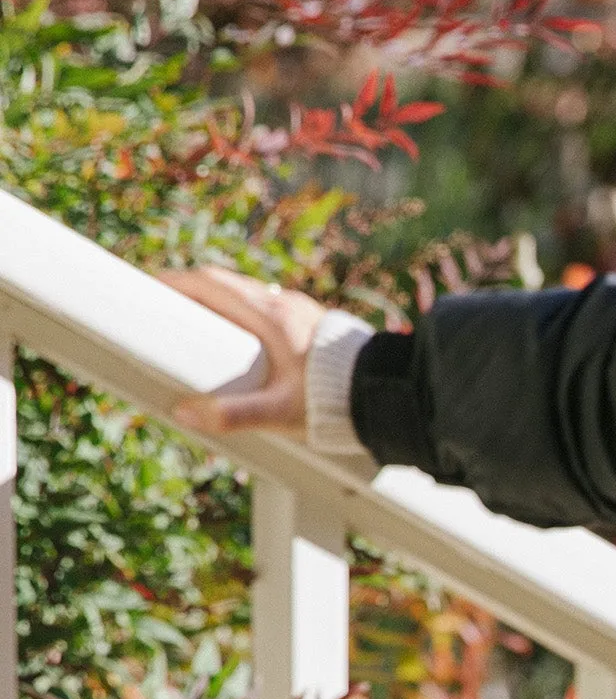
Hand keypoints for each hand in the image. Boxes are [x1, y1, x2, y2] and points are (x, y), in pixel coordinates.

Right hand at [159, 268, 327, 435]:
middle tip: (158, 311)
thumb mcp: (279, 412)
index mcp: (271, 315)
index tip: (146, 290)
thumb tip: (182, 412)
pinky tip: (231, 341)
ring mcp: (298, 310)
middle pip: (224, 284)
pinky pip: (263, 308)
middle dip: (188, 293)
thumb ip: (233, 415)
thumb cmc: (334, 400)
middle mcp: (284, 303)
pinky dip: (237, 315)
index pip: (212, 283)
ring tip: (188, 328)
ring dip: (215, 304)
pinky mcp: (309, 323)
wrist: (386, 392)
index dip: (175, 283)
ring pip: (245, 294)